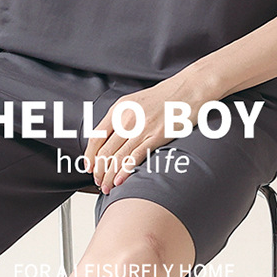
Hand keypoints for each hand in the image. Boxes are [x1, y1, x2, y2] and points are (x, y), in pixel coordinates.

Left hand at [82, 68, 208, 193]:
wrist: (188, 89)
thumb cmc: (163, 97)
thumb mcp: (135, 102)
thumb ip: (120, 118)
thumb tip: (108, 138)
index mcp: (119, 109)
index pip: (96, 136)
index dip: (90, 155)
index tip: (89, 167)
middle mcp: (126, 118)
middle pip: (105, 151)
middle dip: (99, 171)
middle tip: (98, 182)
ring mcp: (141, 128)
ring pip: (117, 158)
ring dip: (109, 176)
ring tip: (107, 187)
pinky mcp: (155, 137)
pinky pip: (134, 157)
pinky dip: (124, 172)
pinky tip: (120, 181)